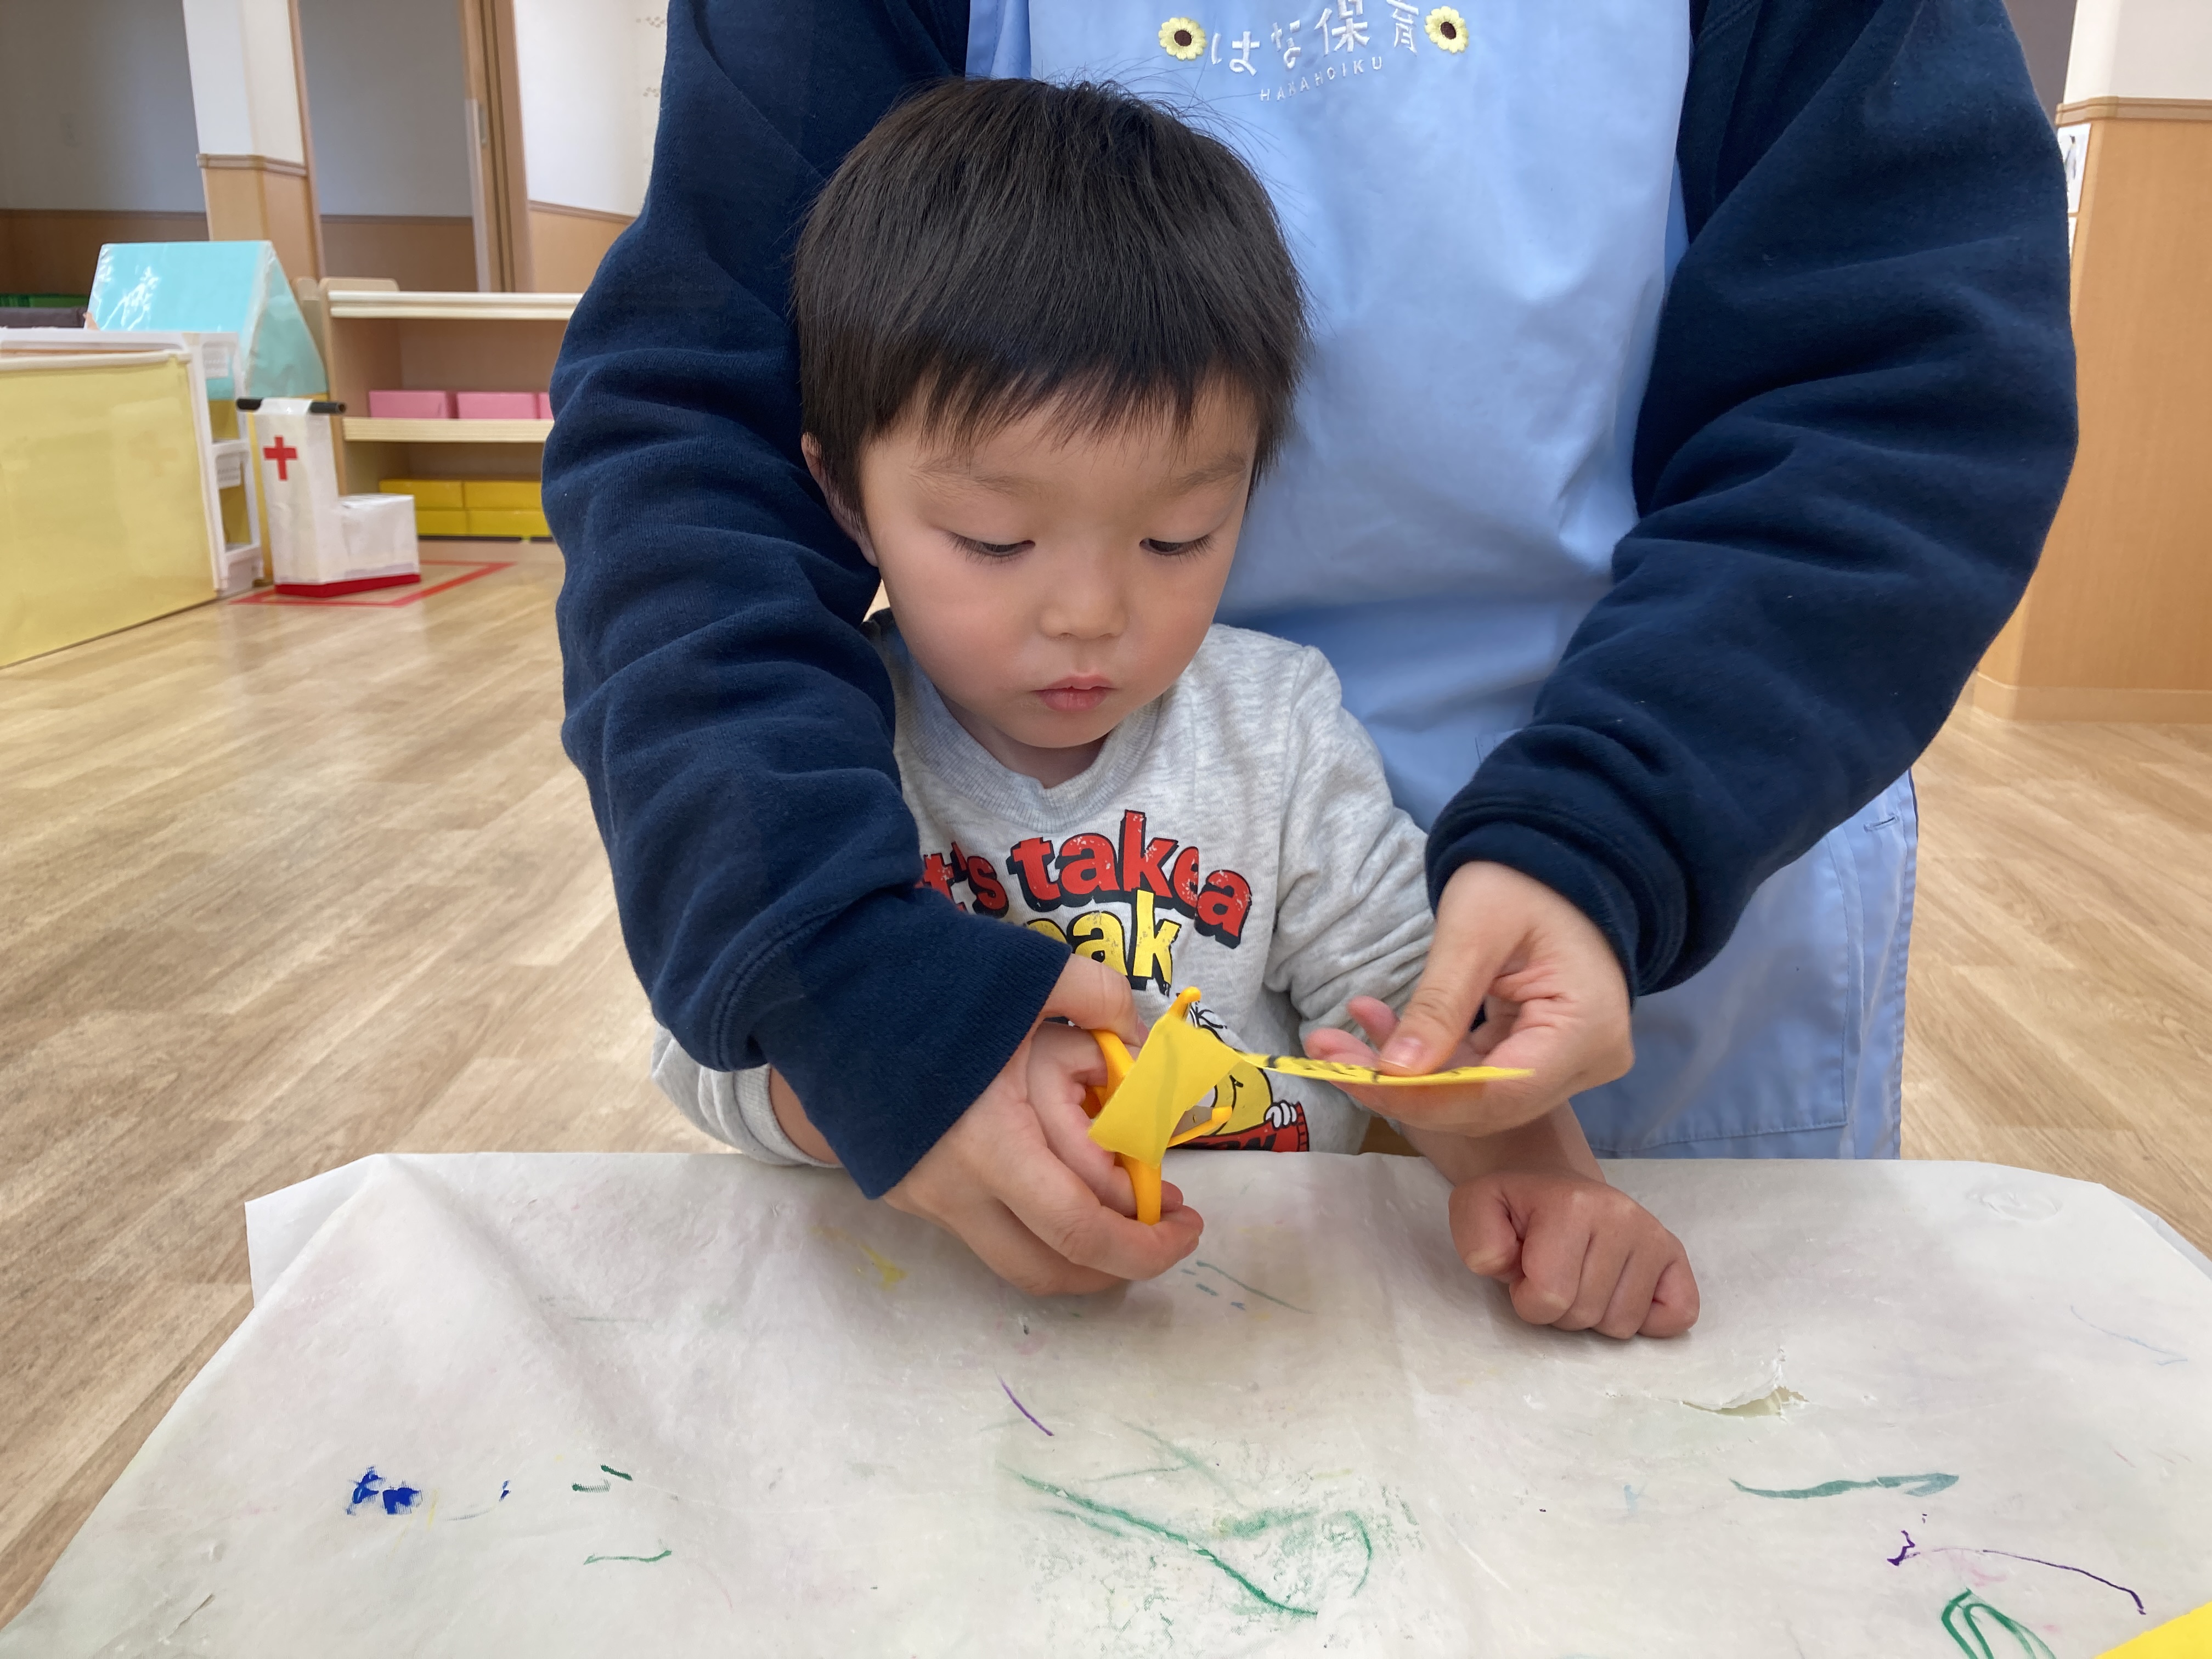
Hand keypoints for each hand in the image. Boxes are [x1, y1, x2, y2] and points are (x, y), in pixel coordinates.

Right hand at [883, 956, 1201, 1294]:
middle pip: (1050, 1269)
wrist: (815, 985)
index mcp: (987, 1142)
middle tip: (1166, 1229)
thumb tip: (1145, 1038)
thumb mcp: (1024, 971)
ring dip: (1077, 1248)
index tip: (1190, 1222)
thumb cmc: (923, 976)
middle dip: (1121, 1263)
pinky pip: (982, 1229)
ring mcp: (921, 1197)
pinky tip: (1058, 1179)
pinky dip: (1032, 1222)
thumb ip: (1098, 995)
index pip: (1079, 1229)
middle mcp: (951, 1188)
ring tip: (1123, 1207)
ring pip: (1014, 1258)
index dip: (1146, 1244)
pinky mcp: (904, 1191)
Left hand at [1313, 862, 1632, 1136]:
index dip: (1422, 1097)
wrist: (1557, 858)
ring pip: (1475, 1094)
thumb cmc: (1522, 878)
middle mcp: (1589, 1060)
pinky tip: (1375, 1027)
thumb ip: (1438, 1004)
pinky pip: (1479, 1072)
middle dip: (1401, 1086)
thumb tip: (1392, 1074)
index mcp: (1587, 1028)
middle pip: (1485, 1102)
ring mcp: (1571, 1062)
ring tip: (1335, 1042)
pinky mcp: (1545, 1054)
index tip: (1351, 1077)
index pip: (1499, 1092)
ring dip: (1404, 1073)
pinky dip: (1426, 1056)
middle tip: (1327, 1055)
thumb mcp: (1473, 931)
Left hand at [1452, 1168, 1698, 1337]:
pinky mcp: (1676, 1256)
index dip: (1526, 1299)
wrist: (1551, 1183)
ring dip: (1593, 1314)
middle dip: (1558, 1309)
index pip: (1549, 1297)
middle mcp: (1623, 1216)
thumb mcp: (1476, 1209)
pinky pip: (1677, 1316)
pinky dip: (1646, 1319)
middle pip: (1586, 1315)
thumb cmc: (1516, 1207)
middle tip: (1551, 1275)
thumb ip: (1478, 1239)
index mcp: (1572, 1204)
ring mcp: (1655, 1236)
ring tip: (1579, 1277)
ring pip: (1623, 1325)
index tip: (1523, 1274)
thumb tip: (1508, 1266)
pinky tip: (1617, 1289)